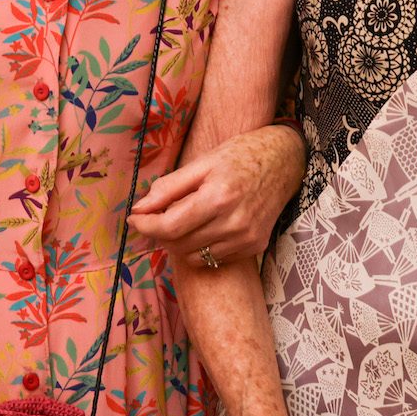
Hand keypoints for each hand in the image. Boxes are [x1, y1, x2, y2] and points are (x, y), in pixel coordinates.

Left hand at [128, 122, 302, 264]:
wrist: (284, 161)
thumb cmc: (239, 156)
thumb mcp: (201, 163)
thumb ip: (168, 187)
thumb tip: (139, 208)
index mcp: (218, 197)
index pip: (170, 227)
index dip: (145, 226)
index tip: (133, 219)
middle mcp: (234, 223)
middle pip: (179, 245)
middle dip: (159, 233)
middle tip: (155, 216)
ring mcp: (246, 239)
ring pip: (194, 257)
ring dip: (178, 243)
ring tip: (178, 221)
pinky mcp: (254, 247)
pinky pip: (214, 259)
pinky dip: (199, 248)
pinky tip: (202, 228)